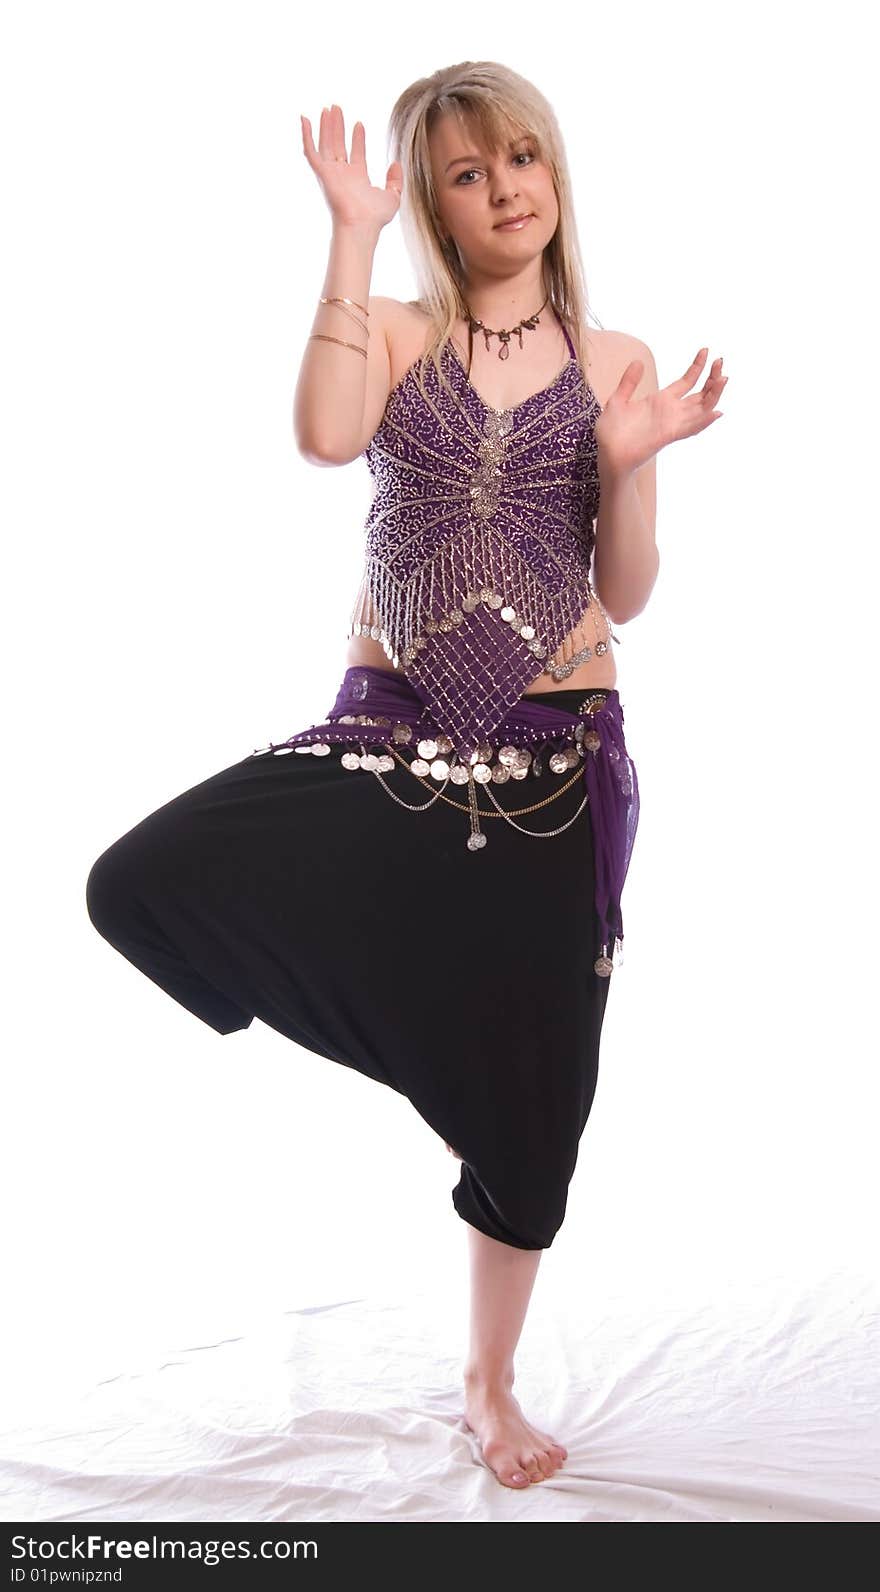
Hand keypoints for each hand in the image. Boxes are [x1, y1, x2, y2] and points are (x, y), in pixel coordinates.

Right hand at [300, 104, 402, 232]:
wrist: (360, 224)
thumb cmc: (375, 217)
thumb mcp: (393, 196)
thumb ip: (395, 180)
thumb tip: (395, 163)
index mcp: (357, 179)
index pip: (356, 154)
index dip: (358, 139)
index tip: (359, 124)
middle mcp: (342, 175)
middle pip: (338, 145)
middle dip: (338, 127)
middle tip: (337, 108)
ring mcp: (331, 173)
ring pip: (326, 144)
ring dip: (327, 126)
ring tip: (329, 108)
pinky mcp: (322, 172)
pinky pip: (310, 151)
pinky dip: (306, 135)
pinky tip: (305, 119)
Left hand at [594, 348, 727, 479]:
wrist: (607, 454)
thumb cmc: (611, 432)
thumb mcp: (618, 400)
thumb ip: (629, 382)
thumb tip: (639, 362)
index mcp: (661, 401)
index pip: (686, 381)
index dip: (697, 367)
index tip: (705, 350)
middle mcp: (671, 412)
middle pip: (700, 394)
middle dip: (712, 378)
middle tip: (721, 361)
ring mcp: (671, 424)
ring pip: (701, 409)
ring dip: (714, 395)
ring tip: (723, 378)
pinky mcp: (667, 435)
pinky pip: (690, 428)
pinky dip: (704, 421)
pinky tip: (716, 412)